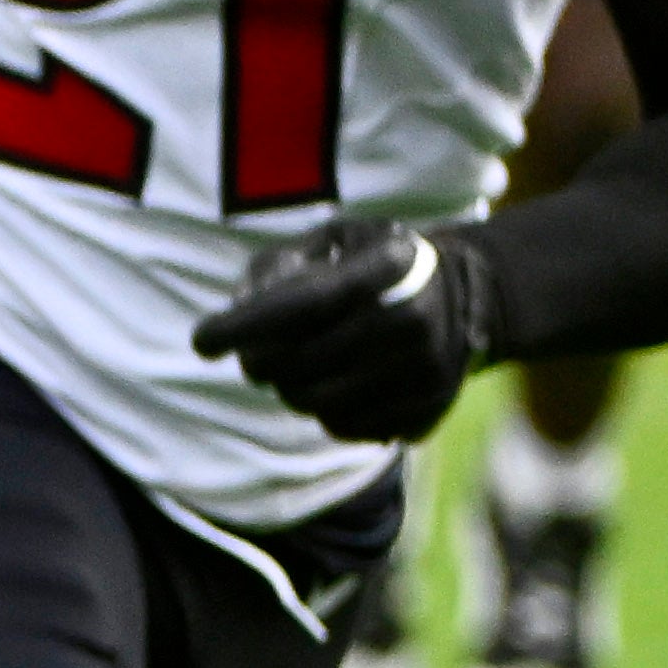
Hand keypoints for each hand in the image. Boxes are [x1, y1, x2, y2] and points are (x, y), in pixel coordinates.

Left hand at [189, 219, 497, 441]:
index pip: (305, 302)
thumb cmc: (372, 262)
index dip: (246, 325)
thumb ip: (279, 266)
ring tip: (295, 368)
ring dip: (290, 389)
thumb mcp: (331, 241)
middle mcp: (416, 317)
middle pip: (303, 361)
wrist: (464, 294)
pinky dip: (325, 411)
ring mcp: (426, 367)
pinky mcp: (428, 408)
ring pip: (317, 402)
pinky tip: (335, 385)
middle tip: (253, 356)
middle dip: (260, 362)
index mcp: (392, 264)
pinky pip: (346, 427)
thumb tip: (239, 310)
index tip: (202, 341)